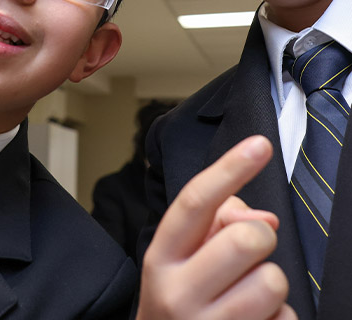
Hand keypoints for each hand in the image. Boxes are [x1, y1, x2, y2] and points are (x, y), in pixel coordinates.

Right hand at [136, 136, 296, 319]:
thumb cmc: (181, 300)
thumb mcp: (182, 258)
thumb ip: (217, 223)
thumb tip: (264, 219)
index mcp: (161, 257)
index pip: (197, 201)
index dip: (231, 168)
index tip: (261, 144)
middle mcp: (176, 294)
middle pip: (247, 238)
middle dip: (259, 239)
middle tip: (246, 256)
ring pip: (272, 281)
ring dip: (270, 285)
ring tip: (247, 296)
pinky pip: (285, 319)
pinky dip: (279, 319)